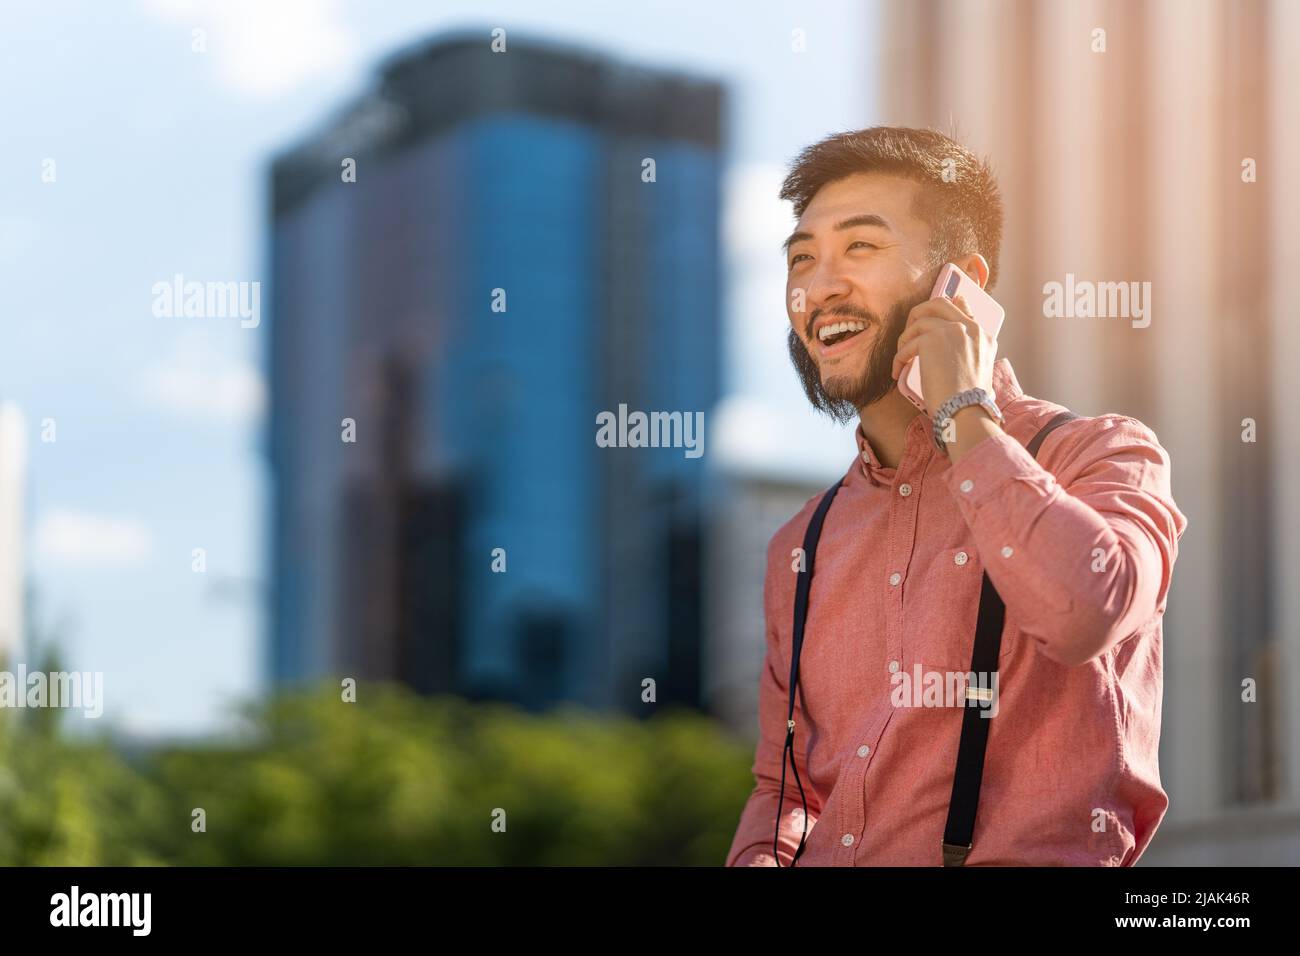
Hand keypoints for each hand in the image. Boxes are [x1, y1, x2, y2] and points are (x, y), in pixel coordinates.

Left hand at [891, 293, 997, 418]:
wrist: (965, 411)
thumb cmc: (968, 400)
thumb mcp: (977, 369)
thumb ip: (966, 351)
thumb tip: (944, 349)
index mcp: (982, 335)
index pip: (962, 306)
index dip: (944, 307)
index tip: (930, 316)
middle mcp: (969, 328)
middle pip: (938, 303)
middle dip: (919, 313)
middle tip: (910, 332)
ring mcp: (951, 330)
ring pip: (919, 321)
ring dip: (905, 339)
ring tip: (902, 358)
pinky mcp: (932, 339)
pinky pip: (907, 343)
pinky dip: (899, 358)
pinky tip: (897, 371)